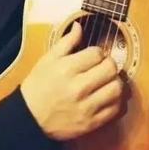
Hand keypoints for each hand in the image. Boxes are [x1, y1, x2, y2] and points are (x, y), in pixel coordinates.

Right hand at [20, 22, 124, 140]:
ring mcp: (86, 107)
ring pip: (117, 89)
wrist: (30, 118)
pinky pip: (116, 110)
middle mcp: (78, 88)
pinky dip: (118, 101)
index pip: (97, 53)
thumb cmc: (38, 85)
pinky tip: (110, 97)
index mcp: (66, 69)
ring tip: (109, 81)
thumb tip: (79, 26)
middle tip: (104, 67)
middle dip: (110, 64)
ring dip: (117, 82)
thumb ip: (66, 42)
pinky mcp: (91, 123)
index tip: (94, 56)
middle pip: (111, 69)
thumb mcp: (47, 59)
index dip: (98, 52)